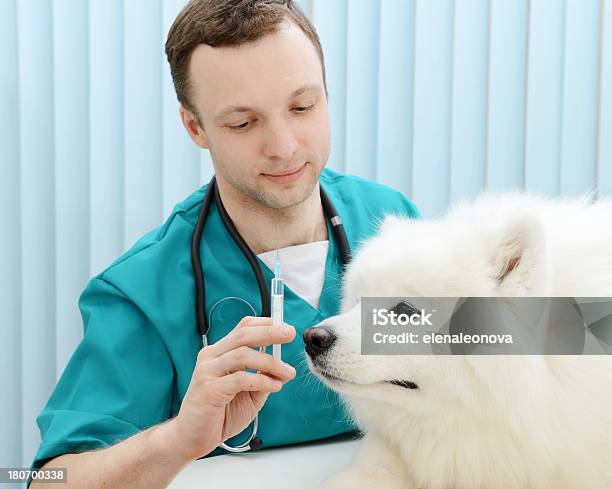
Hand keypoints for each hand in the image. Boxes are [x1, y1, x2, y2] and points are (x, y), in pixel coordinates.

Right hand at [167, 316, 295, 460]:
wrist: (192, 439)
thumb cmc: (219, 415)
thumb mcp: (249, 394)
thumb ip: (263, 378)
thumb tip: (285, 369)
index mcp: (219, 352)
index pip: (243, 327)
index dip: (265, 324)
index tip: (286, 329)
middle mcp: (211, 356)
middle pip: (243, 334)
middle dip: (270, 332)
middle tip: (290, 334)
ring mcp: (207, 371)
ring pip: (243, 354)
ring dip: (271, 362)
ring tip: (287, 372)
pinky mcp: (209, 389)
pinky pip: (240, 378)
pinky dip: (262, 380)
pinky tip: (275, 386)